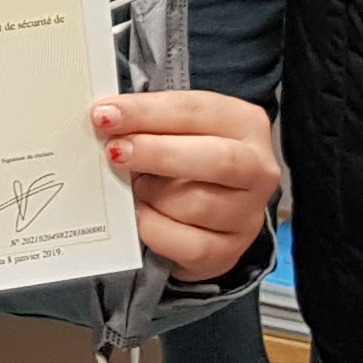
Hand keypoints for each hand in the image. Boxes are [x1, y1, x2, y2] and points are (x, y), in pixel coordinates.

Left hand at [97, 89, 282, 279]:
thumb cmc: (187, 162)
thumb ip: (148, 124)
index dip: (147, 112)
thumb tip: (105, 120)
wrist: (206, 217)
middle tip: (115, 152)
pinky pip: (189, 245)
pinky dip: (156, 229)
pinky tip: (142, 215)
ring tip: (135, 188)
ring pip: (199, 205)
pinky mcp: (229, 251)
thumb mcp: (175, 133)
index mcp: (245, 124)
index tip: (105, 114)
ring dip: (155, 195)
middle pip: (216, 159)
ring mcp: (248, 214)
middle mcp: (258, 169)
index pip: (196, 110)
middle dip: (158, 153)